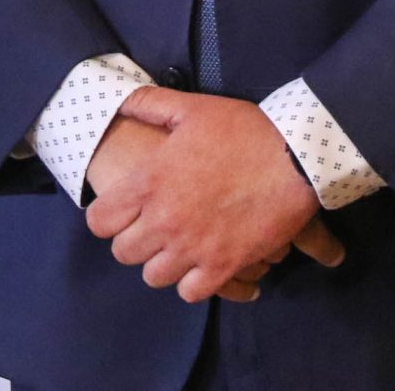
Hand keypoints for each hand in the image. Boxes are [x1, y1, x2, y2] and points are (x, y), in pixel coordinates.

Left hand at [85, 107, 275, 302]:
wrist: (295, 156)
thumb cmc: (243, 130)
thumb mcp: (191, 108)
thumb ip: (150, 104)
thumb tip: (121, 102)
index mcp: (149, 182)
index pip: (99, 221)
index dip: (106, 218)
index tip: (120, 212)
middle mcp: (164, 220)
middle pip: (124, 253)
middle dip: (132, 241)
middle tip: (150, 229)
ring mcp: (193, 247)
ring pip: (154, 276)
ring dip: (161, 263)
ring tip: (175, 248)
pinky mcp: (224, 265)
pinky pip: (191, 292)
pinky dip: (193, 282)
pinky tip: (200, 265)